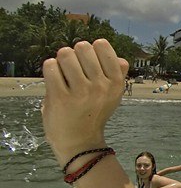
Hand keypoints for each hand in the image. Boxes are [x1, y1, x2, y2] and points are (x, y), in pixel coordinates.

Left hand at [42, 40, 127, 166]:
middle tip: (73, 71)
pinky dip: (50, 71)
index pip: (102, 45)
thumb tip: (122, 59)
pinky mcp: (61, 97)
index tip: (88, 65)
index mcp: (116, 82)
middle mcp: (102, 86)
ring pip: (64, 54)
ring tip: (64, 77)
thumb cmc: (93, 114)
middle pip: (82, 46)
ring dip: (60, 63)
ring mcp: (81, 92)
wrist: (80, 142)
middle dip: (74, 55)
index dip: (91, 51)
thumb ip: (116, 75)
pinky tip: (55, 82)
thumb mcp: (111, 96)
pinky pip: (50, 66)